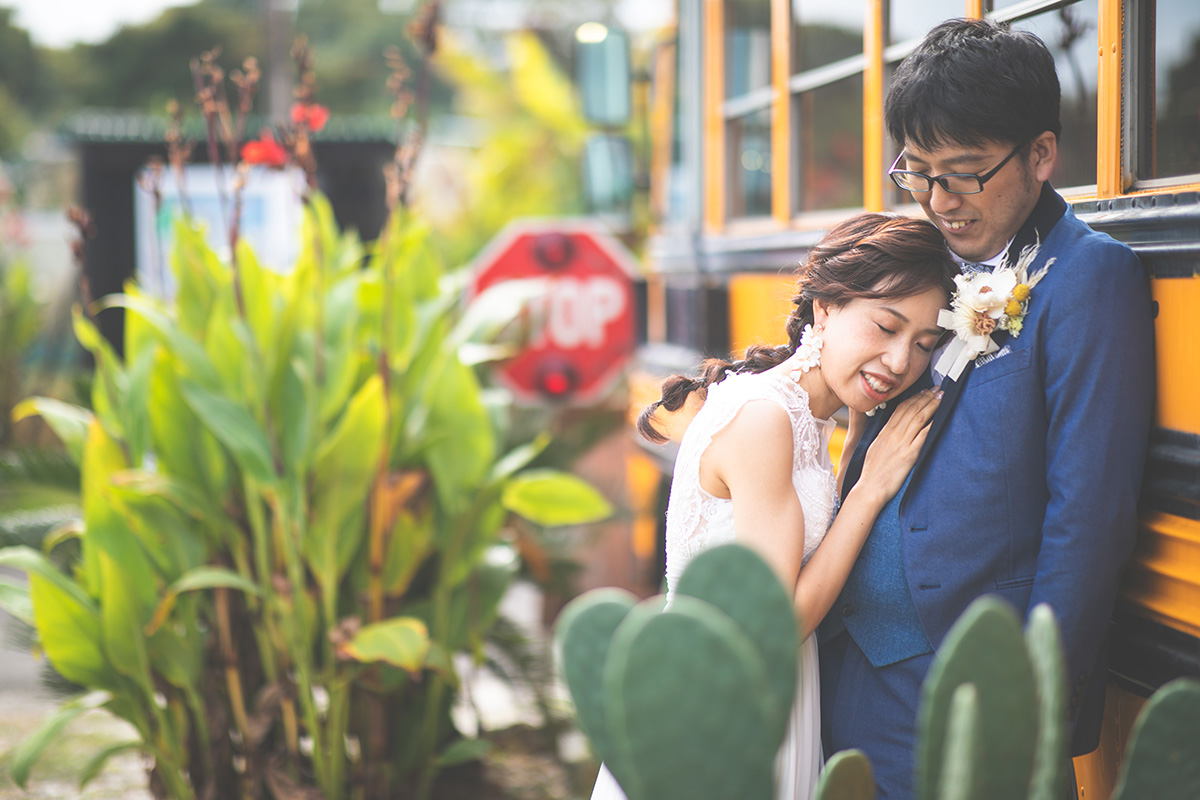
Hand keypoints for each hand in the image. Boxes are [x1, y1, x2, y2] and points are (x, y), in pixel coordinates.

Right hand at [855, 388, 942, 506]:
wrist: (870, 488)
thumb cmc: (872, 472)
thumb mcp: (875, 448)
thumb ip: (885, 437)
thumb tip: (893, 429)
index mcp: (885, 432)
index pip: (901, 408)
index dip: (914, 397)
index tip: (924, 391)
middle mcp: (893, 434)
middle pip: (911, 409)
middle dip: (926, 397)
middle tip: (937, 388)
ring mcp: (901, 444)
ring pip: (918, 418)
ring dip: (931, 405)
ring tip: (941, 397)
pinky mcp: (909, 455)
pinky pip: (923, 435)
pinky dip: (932, 424)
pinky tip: (940, 417)